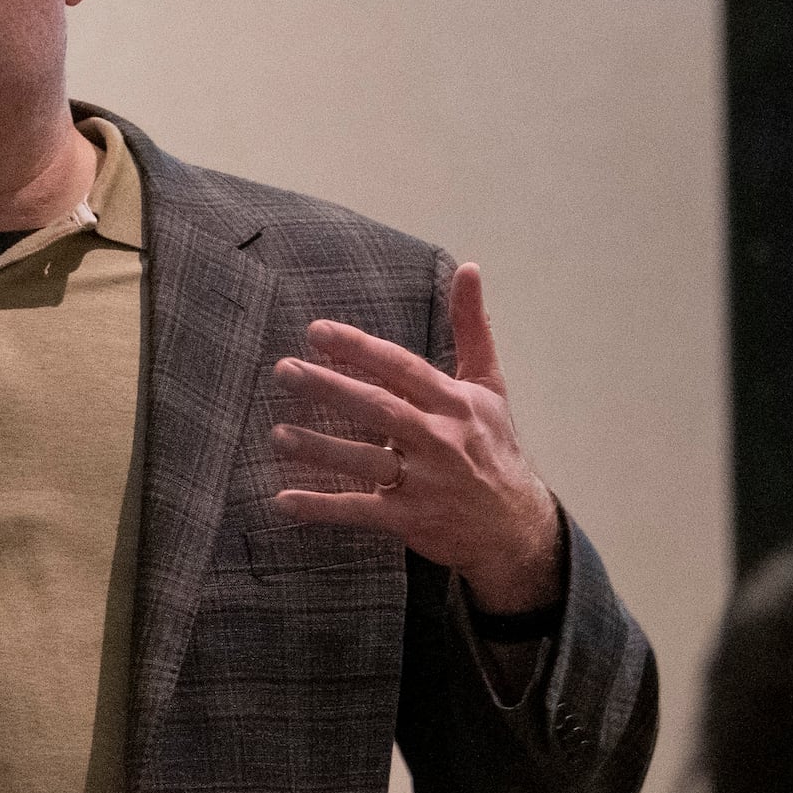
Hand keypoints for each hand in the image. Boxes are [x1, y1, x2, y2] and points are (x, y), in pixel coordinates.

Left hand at [267, 262, 565, 614]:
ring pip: (366, 460)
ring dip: (320, 448)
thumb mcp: (489, 386)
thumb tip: (469, 268)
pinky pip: (359, 511)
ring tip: (277, 434)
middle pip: (378, 409)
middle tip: (284, 370)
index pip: (401, 368)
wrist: (515, 525)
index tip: (316, 332)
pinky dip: (322, 507)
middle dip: (329, 388)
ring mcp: (425, 482)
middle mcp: (440, 439)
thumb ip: (471, 327)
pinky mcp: (409, 519)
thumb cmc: (493, 446)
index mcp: (454, 403)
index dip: (359, 349)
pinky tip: (283, 500)